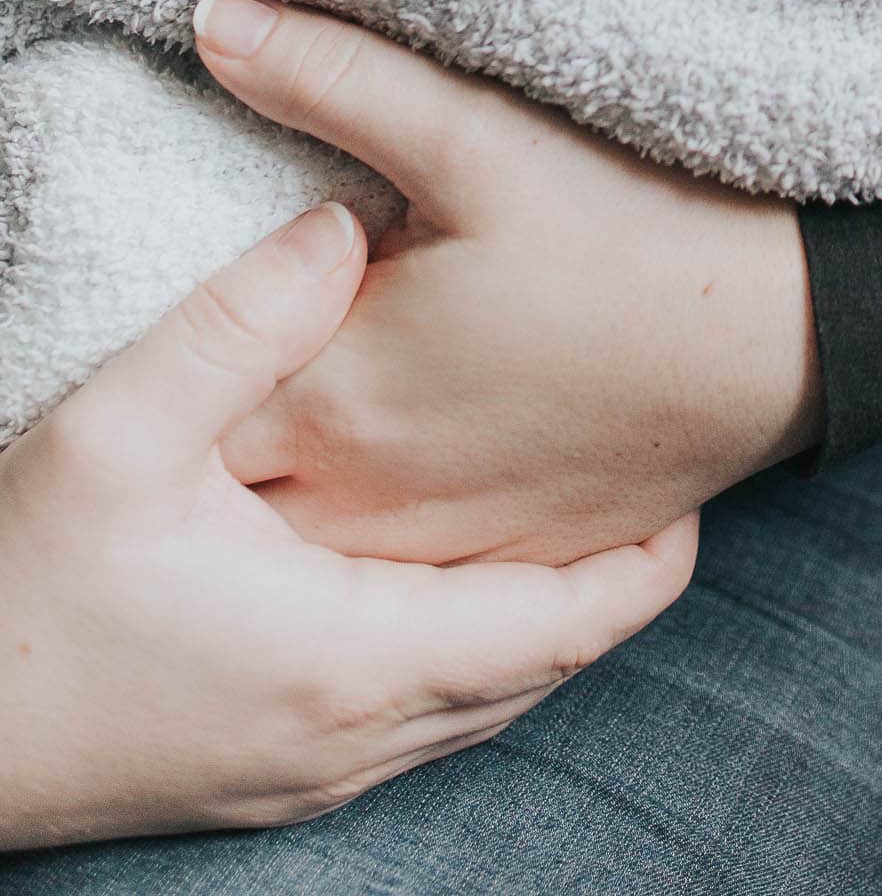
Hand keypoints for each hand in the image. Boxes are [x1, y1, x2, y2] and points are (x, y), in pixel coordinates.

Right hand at [0, 202, 695, 849]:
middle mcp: (353, 736)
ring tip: (576, 528)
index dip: (641, 563)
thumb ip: (241, 324)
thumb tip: (341, 223)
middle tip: (652, 490)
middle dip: (604, 586)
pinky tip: (448, 591)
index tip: (692, 489)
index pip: (557, 624)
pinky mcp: (267, 780)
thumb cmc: (16, 599)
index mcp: (350, 655)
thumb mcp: (116, 436)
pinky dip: (467, 657)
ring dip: (538, 623)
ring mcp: (311, 773)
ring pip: (480, 702)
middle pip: (536, 669)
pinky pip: (417, 719)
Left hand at [194, 0, 822, 565]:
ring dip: (295, 483)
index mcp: (338, 396)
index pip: (189, 396)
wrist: (798, 330)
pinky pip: (403, 571)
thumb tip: (211, 20)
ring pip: (313, 543)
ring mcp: (447, 545)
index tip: (198, 291)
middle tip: (250, 340)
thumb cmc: (638, 229)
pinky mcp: (520, 556)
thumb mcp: (478, 132)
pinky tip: (405, 458)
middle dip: (218, 422)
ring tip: (319, 398)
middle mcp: (372, 498)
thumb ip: (332, 78)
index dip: (182, 344)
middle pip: (236, 486)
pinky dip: (379, 525)